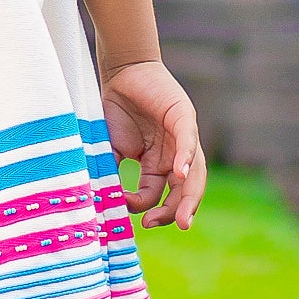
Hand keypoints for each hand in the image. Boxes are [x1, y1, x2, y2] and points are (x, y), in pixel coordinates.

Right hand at [102, 59, 205, 228]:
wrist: (120, 73)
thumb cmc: (114, 109)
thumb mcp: (111, 149)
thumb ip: (112, 173)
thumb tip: (105, 202)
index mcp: (157, 166)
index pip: (158, 196)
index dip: (144, 207)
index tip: (124, 208)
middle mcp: (174, 156)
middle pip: (183, 191)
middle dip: (176, 212)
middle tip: (161, 225)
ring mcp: (182, 138)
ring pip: (194, 174)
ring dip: (189, 197)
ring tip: (183, 218)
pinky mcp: (184, 118)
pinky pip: (189, 143)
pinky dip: (185, 160)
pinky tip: (179, 175)